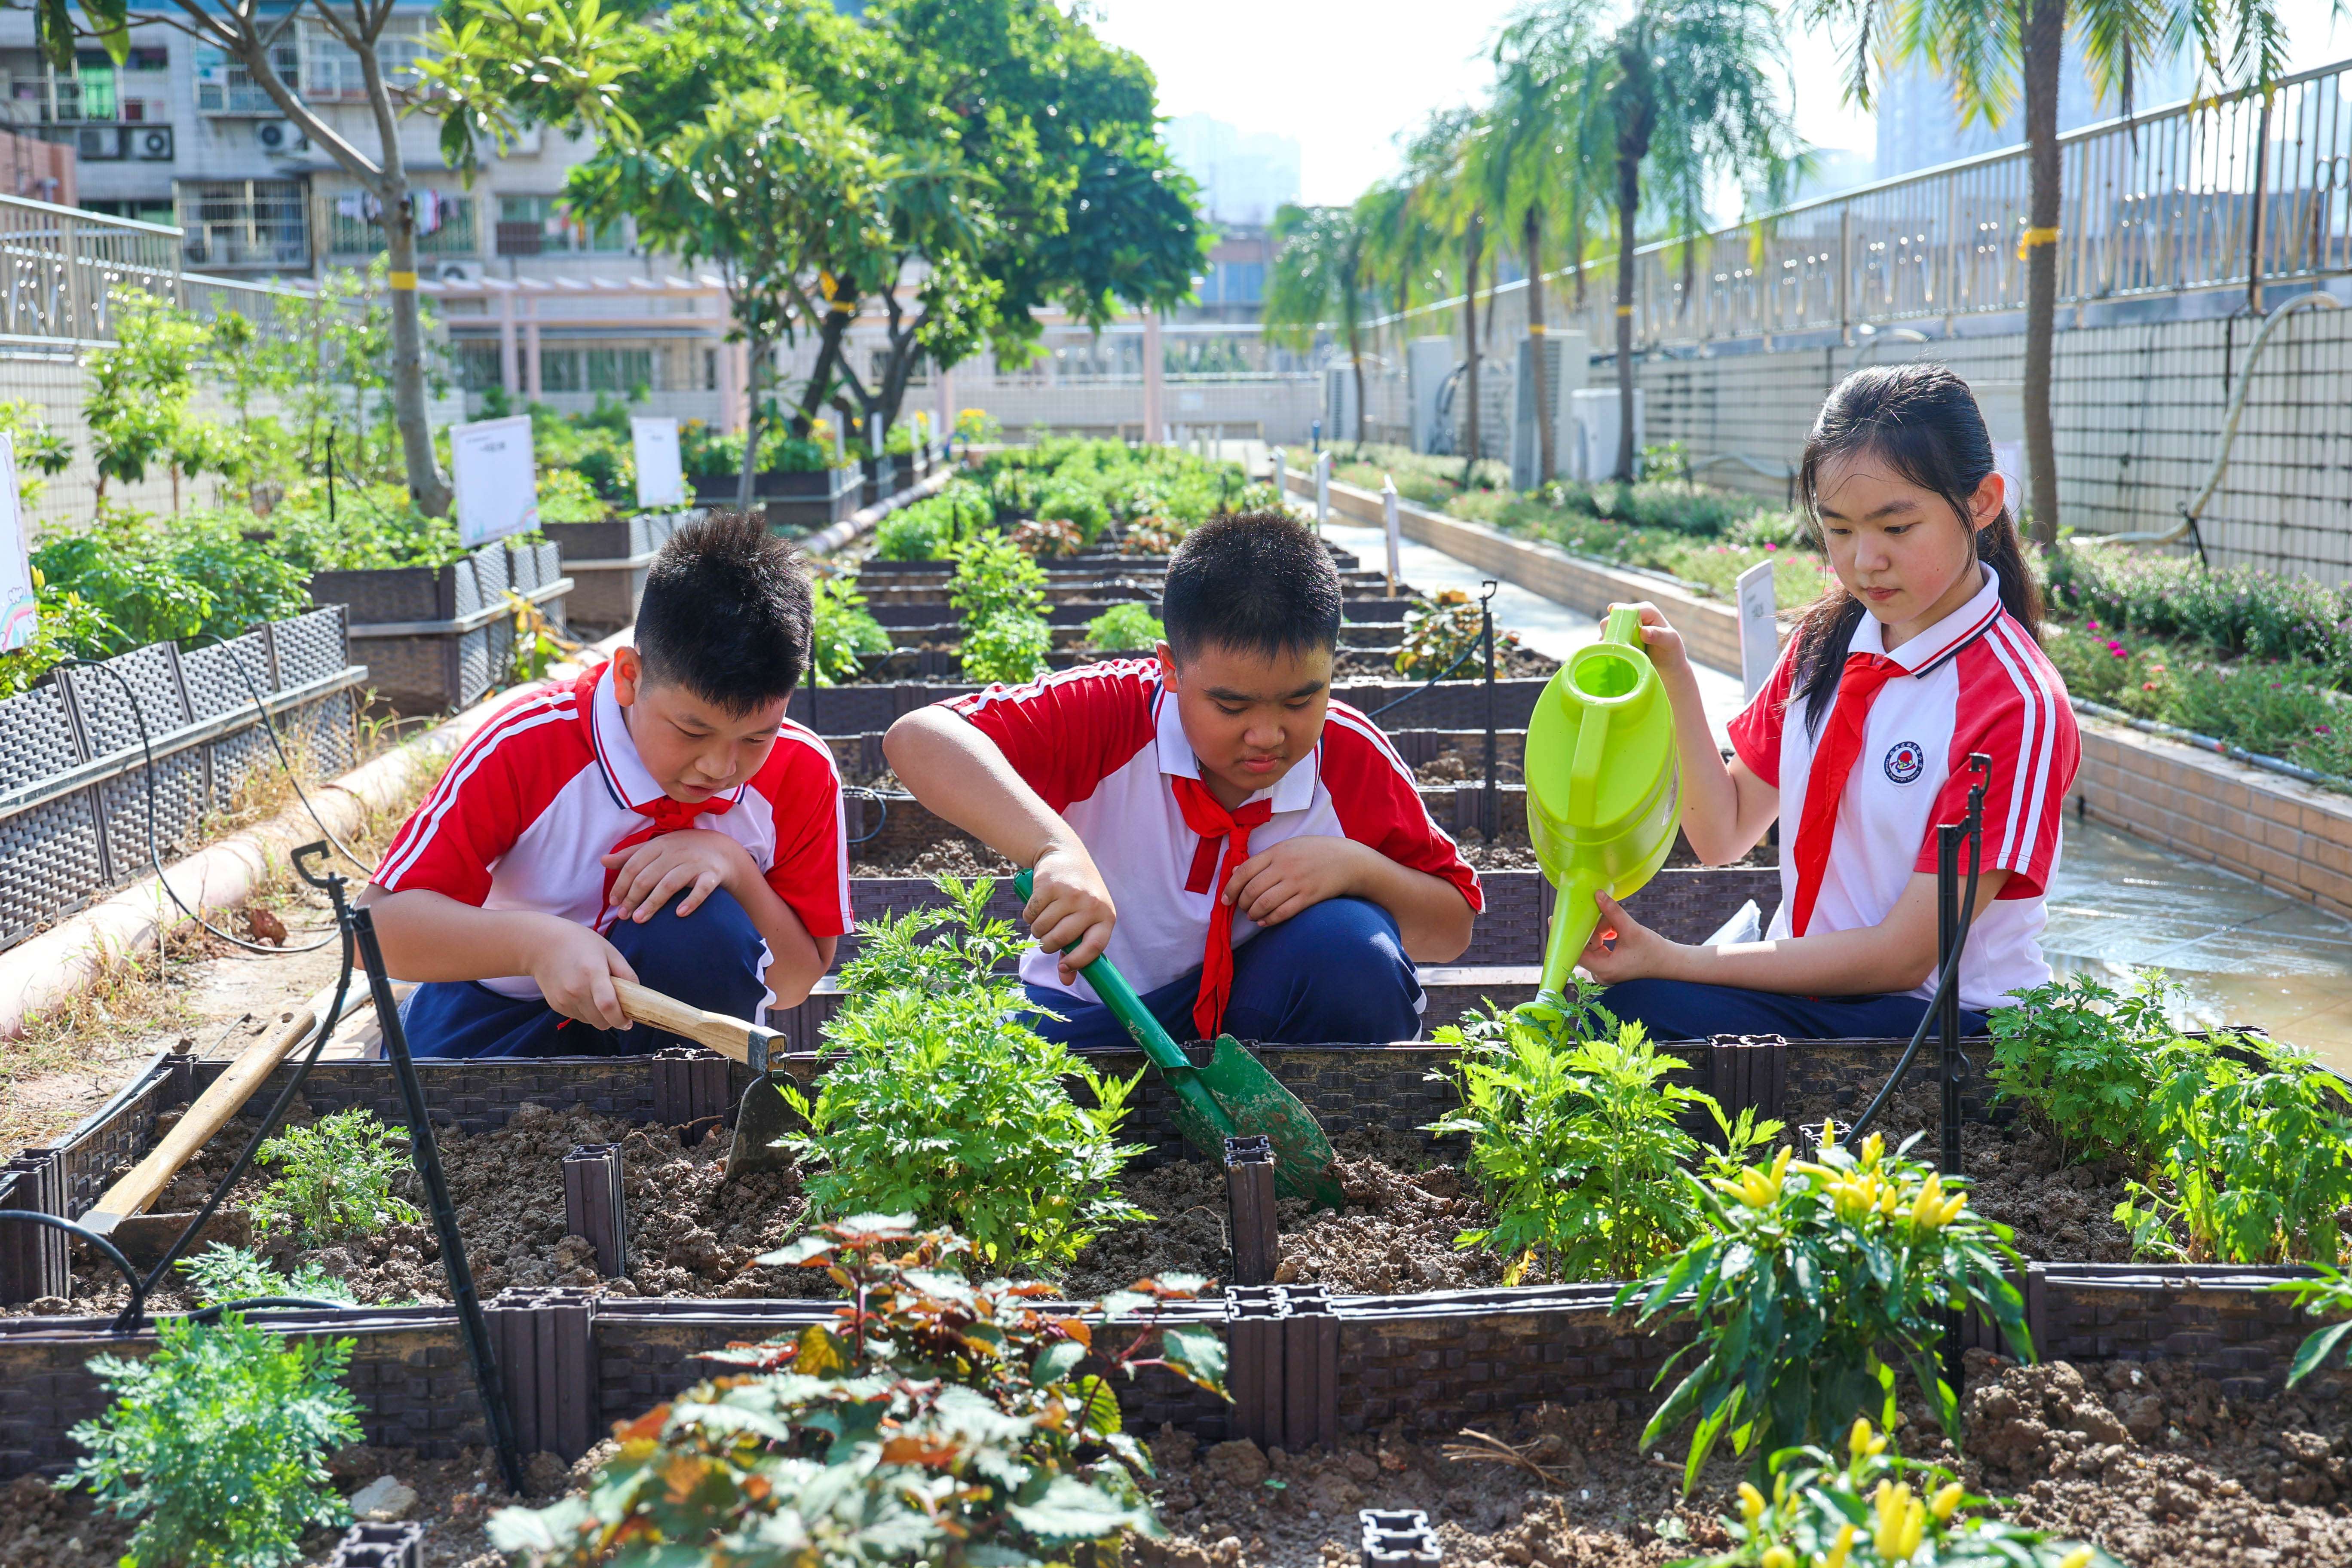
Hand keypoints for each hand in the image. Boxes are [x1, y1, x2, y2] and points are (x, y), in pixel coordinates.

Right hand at [526, 916, 639, 1031]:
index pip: (608, 1005)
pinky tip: (582, 992)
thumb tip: (638, 996)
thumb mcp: (609, 951)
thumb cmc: (580, 944)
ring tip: (597, 994)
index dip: (621, 1019)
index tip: (629, 1021)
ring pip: (590, 1021)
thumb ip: (626, 973)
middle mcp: (576, 989)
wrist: (542, 945)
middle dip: (613, 1019)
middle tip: (617, 1007)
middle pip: (601, 1020)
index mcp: (593, 973)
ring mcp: (564, 999)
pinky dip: (585, 1011)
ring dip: (599, 1015)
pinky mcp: (556, 1005)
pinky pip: (578, 1017)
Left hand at [599, 829, 751, 923]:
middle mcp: (676, 852)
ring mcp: (695, 863)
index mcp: (660, 845)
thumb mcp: (657, 848)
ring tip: (639, 920)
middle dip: (632, 898)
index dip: (621, 885)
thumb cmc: (682, 850)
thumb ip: (630, 855)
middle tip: (623, 917)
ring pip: (669, 884)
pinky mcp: (712, 875)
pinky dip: (691, 901)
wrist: (722, 850)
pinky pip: (701, 889)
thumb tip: (603, 861)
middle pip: (648, 876)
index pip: (634, 865)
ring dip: (653, 903)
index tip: (614, 903)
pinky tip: (679, 914)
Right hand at [1025, 840, 1115, 984]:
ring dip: (1037, 930)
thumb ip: (1076, 949)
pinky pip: (1031, 914)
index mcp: (1106, 916)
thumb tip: (1066, 979)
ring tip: (1043, 920)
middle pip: (1061, 939)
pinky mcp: (1049, 885)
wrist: (1065, 854)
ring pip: (1042, 928)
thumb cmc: (1078, 896)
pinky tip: (1037, 905)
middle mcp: (1091, 905)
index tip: (1063, 967)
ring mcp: (1070, 894)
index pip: (1094, 947)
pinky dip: (1029, 915)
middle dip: (1047, 944)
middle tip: (1046, 939)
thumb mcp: (1086, 919)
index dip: (1077, 962)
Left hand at [1222, 835, 1365, 926]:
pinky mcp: (1309, 897)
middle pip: (1252, 890)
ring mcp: (1297, 882)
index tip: (1225, 899)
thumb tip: (1236, 870)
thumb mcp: (1288, 847)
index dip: (1230, 887)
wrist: (1347, 860)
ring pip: (1265, 903)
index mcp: (1276, 851)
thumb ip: (1263, 859)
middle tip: (1242, 908)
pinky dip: (1270, 920)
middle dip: (1242, 903)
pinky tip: (1265, 922)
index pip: (1244, 871)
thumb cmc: (1315, 852)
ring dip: (1254, 914)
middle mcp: (1285, 866)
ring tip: (1253, 916)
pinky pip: (1283, 913)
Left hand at [1575, 890, 1682, 985]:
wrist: (1670, 963)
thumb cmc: (1654, 952)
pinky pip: (1599, 948)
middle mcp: (1600, 973)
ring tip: (1615, 925)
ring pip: (1592, 945)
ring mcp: (1604, 970)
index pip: (1575, 951)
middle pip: (1584, 946)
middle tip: (1602, 915)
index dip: (1569, 935)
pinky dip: (1605, 936)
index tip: (1562, 919)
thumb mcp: (1631, 930)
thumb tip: (1598, 895)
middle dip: (1593, 929)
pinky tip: (1615, 930)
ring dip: (1601, 931)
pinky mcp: (1609, 965)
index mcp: (1603, 969)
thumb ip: (1613, 912)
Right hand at [1612, 601, 1692, 681]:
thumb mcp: (1670, 642)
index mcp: (1647, 610)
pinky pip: (1605, 639)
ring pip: (1606, 628)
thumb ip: (1659, 635)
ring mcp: (1624, 626)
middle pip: (1613, 617)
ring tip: (1622, 652)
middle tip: (1623, 647)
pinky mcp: (1617, 637)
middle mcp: (1633, 614)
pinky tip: (1616, 655)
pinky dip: (1607, 646)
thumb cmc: (1671, 651)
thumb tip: (1643, 632)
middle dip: (1614, 631)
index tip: (1625, 638)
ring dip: (1610, 640)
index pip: (1629, 610)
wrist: (1666, 667)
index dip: (1624, 621)